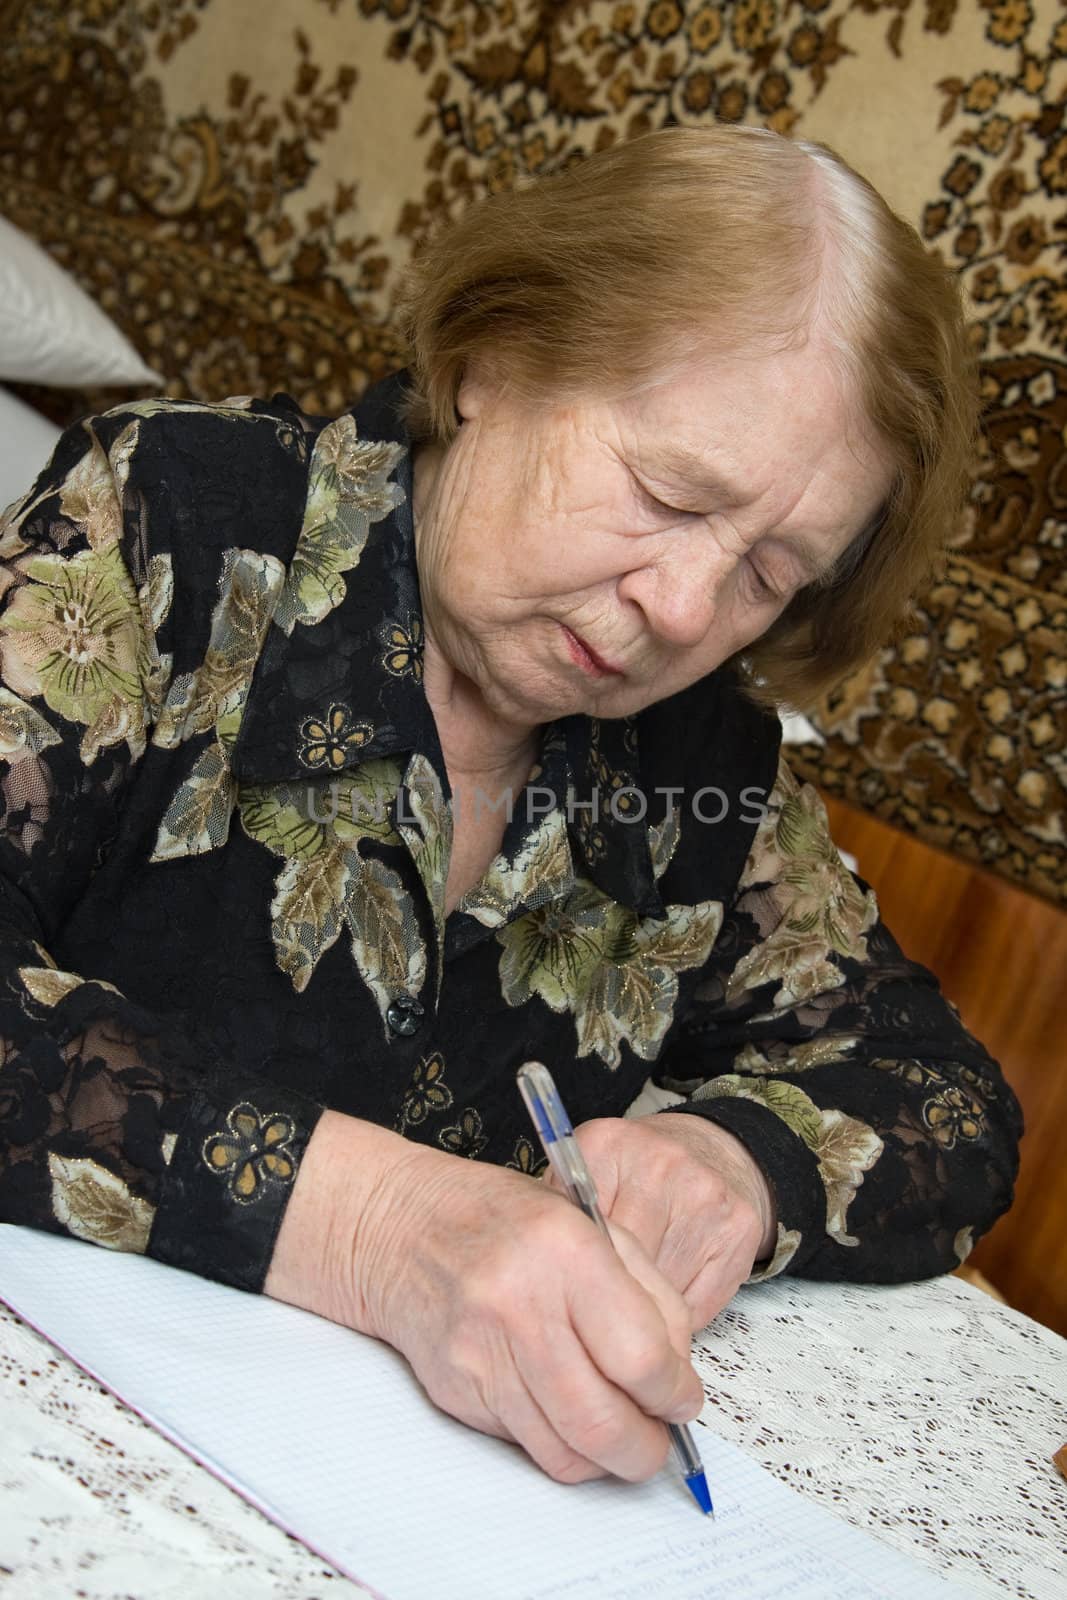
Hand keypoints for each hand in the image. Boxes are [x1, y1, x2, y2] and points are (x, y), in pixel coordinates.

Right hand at [265, 1110, 703, 1485]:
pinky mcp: (458, 1392)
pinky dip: (562, 1446)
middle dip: (646, 1448)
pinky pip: (527, 1446)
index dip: (675, 1393)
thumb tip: (679, 1375)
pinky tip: (570, 1415)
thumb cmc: (505, 1220)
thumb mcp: (594, 1226)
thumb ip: (651, 1295)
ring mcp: (481, 1356)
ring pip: (565, 1452)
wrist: (403, 1228)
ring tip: (622, 1433)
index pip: (640, 1358)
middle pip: (602, 1423)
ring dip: (607, 1459)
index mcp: (566, 1253)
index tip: (685, 1398)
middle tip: (660, 1438)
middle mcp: (519, 1306)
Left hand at [542, 1112, 775, 1332]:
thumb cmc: (643, 1172)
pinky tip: (672, 1287)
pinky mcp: (739, 1229)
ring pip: (657, 1296)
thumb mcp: (591, 1172)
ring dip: (643, 1312)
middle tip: (599, 1304)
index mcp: (606, 1147)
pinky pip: (696, 1306)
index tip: (563, 1290)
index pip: (573, 1234)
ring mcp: (703, 1196)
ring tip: (637, 1292)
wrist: (717, 1150)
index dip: (568, 1272)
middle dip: (606, 1297)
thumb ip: (560, 1215)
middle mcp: (658, 1164)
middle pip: (617, 1268)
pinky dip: (679, 1316)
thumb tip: (536, 1278)